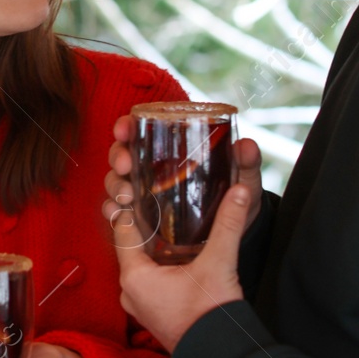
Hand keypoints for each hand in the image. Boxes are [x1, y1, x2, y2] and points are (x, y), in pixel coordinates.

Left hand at [101, 169, 254, 352]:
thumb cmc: (212, 315)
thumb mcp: (219, 263)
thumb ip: (227, 224)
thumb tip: (239, 191)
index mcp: (134, 276)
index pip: (123, 230)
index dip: (129, 207)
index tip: (137, 186)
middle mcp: (129, 291)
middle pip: (130, 246)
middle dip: (142, 223)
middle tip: (153, 196)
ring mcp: (140, 304)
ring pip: (139, 263)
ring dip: (150, 244)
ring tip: (165, 218)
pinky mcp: (153, 312)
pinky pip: (147, 279)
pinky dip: (156, 262)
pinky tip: (173, 250)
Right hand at [104, 116, 266, 253]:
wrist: (236, 231)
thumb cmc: (236, 195)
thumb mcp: (244, 178)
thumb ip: (247, 162)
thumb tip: (245, 146)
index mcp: (173, 149)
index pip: (141, 129)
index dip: (126, 126)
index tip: (124, 130)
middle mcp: (153, 168)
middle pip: (122, 154)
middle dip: (118, 156)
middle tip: (126, 166)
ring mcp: (145, 193)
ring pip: (116, 181)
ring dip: (115, 185)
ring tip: (126, 197)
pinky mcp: (142, 218)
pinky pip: (117, 212)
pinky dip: (111, 211)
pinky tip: (116, 214)